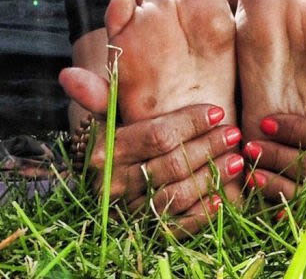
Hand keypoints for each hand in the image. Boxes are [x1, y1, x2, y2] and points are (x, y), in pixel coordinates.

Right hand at [59, 66, 242, 233]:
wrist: (105, 185)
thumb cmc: (114, 140)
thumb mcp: (105, 117)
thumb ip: (97, 94)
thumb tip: (68, 74)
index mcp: (106, 152)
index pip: (157, 136)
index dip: (190, 123)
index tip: (217, 111)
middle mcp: (115, 185)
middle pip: (172, 164)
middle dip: (208, 146)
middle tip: (233, 133)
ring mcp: (132, 212)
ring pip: (179, 194)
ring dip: (212, 176)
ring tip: (236, 159)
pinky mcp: (147, 232)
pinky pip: (179, 226)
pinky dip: (203, 213)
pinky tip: (223, 197)